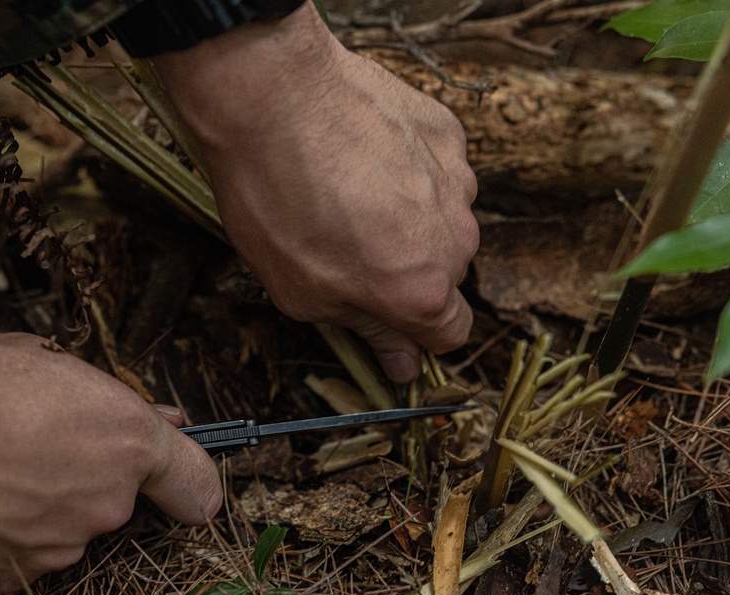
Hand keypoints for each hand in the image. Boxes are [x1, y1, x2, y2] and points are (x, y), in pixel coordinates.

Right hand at [0, 332, 221, 591]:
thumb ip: (100, 394)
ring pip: (68, 523)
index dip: (190, 479)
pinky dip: (5, 530)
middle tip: (32, 438)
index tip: (180, 481)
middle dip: (87, 472)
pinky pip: (24, 550)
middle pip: (117, 496)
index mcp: (125, 439)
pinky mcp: (14, 578)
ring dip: (43, 500)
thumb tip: (145, 413)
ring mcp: (61, 546)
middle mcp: (106, 501)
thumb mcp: (37, 357)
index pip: (197, 481)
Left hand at [152, 2, 478, 381]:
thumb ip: (366, 329)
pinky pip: (437, 169)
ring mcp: (456, 180)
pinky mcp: (446, 132)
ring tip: (348, 197)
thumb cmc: (276, 200)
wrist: (273, 98)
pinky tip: (361, 158)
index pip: (452, 334)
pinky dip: (407, 172)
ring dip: (407, 220)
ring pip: (442, 220)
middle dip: (406, 273)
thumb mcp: (302, 293)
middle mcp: (455, 238)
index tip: (389, 325)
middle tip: (348, 250)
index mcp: (420, 291)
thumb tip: (403, 362)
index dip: (418, 336)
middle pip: (445, 274)